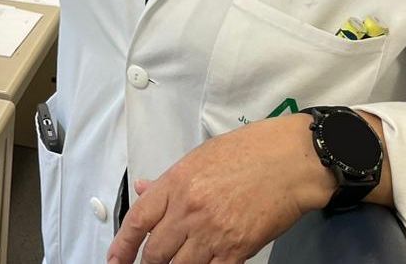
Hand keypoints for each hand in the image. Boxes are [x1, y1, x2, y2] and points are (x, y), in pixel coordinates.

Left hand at [107, 114, 335, 263]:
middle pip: (155, 252)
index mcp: (176, 184)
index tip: (114, 260)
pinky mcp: (238, 249)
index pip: (137, 221)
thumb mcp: (199, 158)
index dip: (121, 246)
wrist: (291, 162)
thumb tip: (142, 189)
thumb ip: (169, 180)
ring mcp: (213, 233)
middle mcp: (189, 211)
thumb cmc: (249, 152)